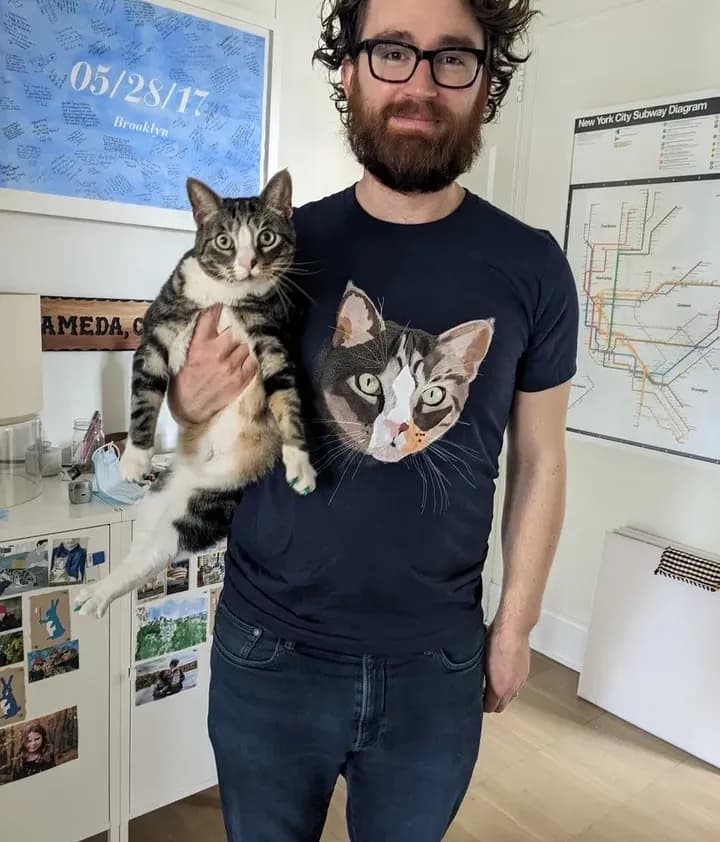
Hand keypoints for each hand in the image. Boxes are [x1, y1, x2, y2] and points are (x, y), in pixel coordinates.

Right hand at [168, 305, 257, 424]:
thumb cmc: (184, 382)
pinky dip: (248, 363)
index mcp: (198, 347)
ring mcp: (230, 368)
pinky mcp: (240, 380)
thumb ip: (196, 340)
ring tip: (232, 357)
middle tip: (226, 343)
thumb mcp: (183, 357)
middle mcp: (216, 354)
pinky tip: (240, 366)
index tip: (219, 307)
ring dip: (239, 350)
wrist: (189, 409)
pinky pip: (252, 363)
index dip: (216, 310)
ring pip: (244, 347)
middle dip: (229, 337)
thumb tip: (209, 322)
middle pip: (233, 333)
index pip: (209, 318)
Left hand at [483, 619, 530, 712]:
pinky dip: (510, 685)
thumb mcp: (480, 661)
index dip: (481, 706)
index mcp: (498, 687)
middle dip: (492, 704)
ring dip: (502, 696)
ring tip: (493, 686)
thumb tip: (474, 683)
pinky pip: (517, 686)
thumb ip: (480, 678)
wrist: (513, 629)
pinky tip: (503, 675)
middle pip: (501, 706)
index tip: (476, 702)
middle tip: (483, 696)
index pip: (490, 708)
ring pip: (511, 697)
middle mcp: (512, 687)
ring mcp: (520, 680)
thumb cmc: (495, 640)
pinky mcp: (525, 672)